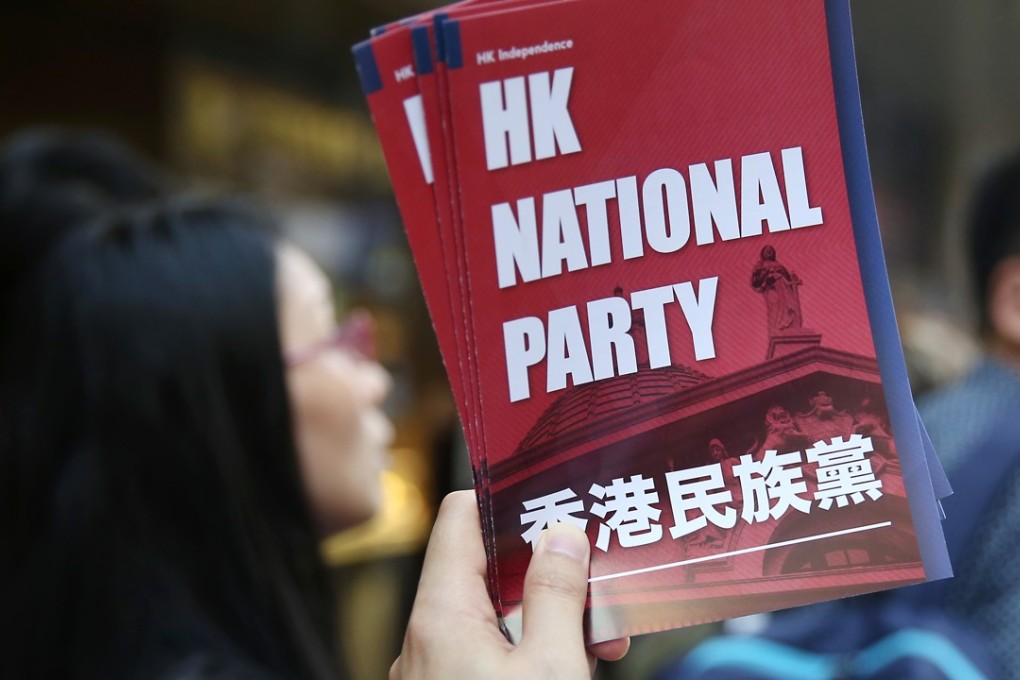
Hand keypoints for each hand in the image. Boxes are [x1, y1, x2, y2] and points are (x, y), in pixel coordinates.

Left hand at [390, 491, 628, 678]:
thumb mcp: (550, 669)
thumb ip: (557, 597)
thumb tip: (562, 535)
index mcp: (441, 617)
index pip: (461, 518)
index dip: (507, 498)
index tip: (556, 494)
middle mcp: (429, 638)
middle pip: (490, 571)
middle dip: (550, 569)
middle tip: (603, 574)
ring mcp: (439, 669)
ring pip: (499, 618)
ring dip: (552, 618)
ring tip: (606, 637)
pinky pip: (494, 654)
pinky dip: (535, 652)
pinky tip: (579, 663)